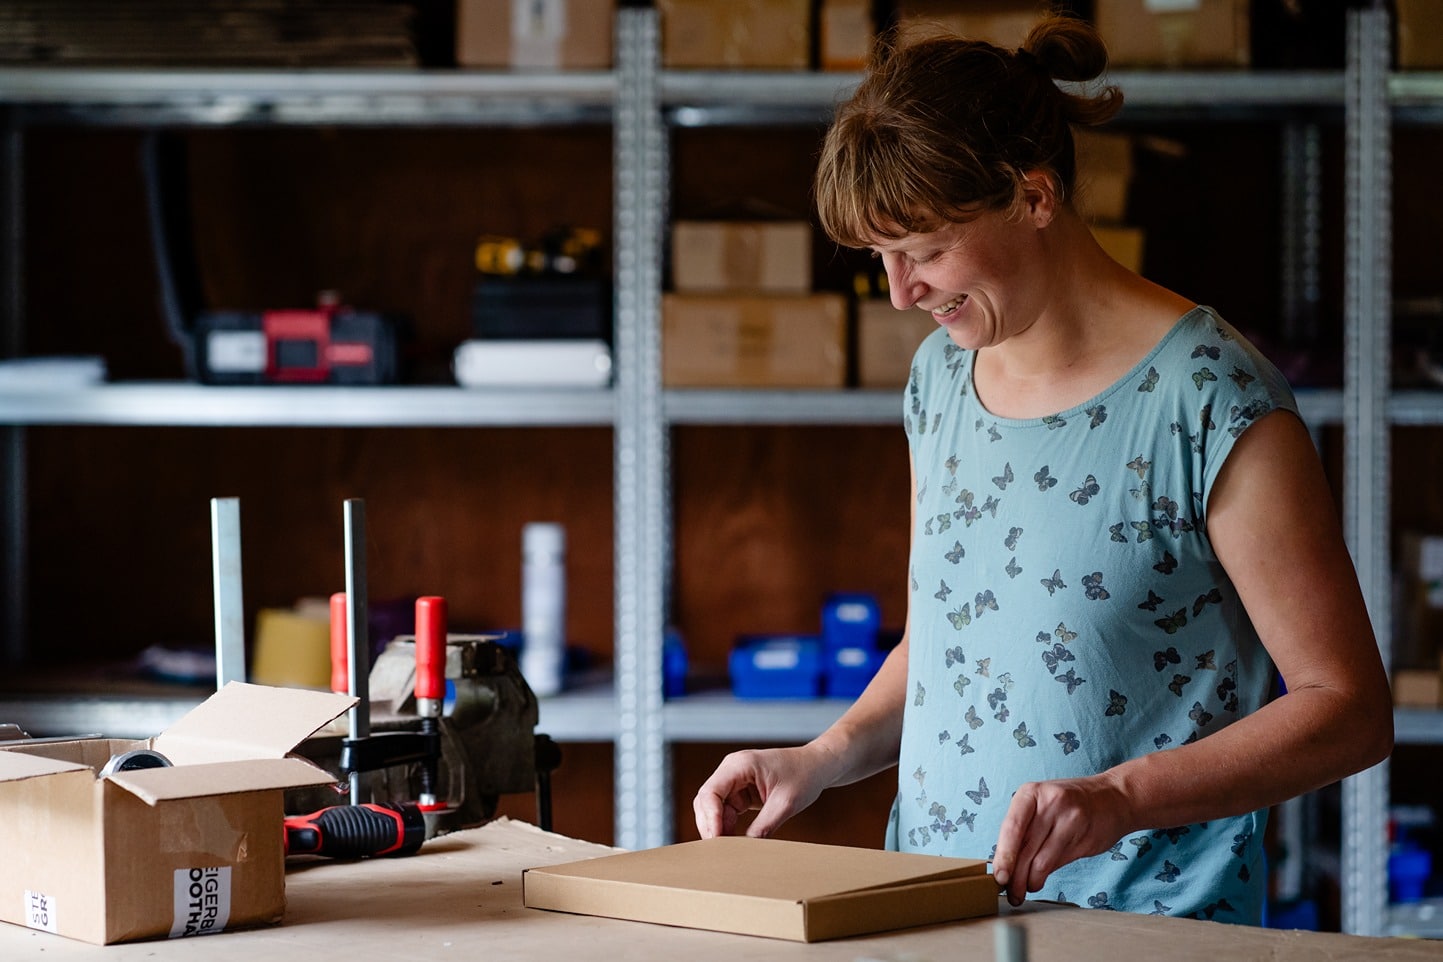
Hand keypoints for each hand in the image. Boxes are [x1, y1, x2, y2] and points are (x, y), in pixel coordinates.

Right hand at [692, 743, 843, 838]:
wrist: (818, 766)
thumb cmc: (804, 775)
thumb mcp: (786, 803)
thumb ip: (764, 826)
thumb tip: (746, 850)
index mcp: (739, 765)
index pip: (711, 792)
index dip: (710, 818)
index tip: (716, 841)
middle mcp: (731, 770)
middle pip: (706, 801)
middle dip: (711, 826)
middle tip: (719, 852)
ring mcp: (734, 781)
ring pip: (714, 809)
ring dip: (719, 828)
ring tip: (728, 850)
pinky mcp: (741, 792)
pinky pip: (726, 811)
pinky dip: (728, 827)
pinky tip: (734, 842)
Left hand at [990, 774, 1131, 906]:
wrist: (1113, 797)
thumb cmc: (1068, 803)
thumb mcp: (1040, 804)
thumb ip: (1022, 828)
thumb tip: (1002, 863)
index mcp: (1031, 793)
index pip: (1011, 827)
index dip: (1004, 856)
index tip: (999, 877)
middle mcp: (1050, 804)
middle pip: (1026, 848)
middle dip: (1015, 877)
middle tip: (1010, 893)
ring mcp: (1070, 820)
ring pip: (1042, 861)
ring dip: (1030, 882)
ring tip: (1023, 890)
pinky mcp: (1085, 838)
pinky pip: (1059, 863)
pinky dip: (1045, 876)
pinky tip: (1038, 881)